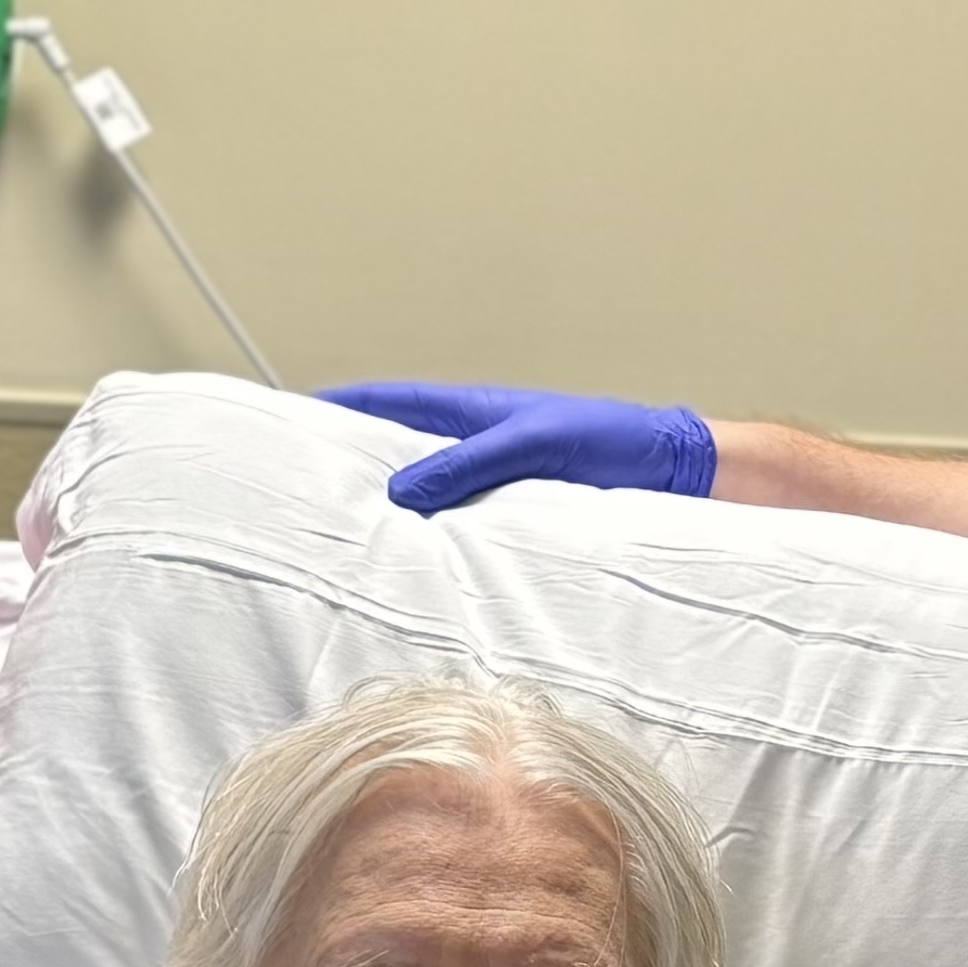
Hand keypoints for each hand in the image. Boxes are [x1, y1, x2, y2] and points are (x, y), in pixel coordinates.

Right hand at [329, 381, 718, 513]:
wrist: (671, 470)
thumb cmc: (612, 441)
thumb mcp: (535, 444)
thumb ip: (469, 464)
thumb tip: (401, 492)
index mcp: (474, 411)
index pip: (391, 402)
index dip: (344, 407)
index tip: (296, 418)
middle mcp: (476, 444)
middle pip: (399, 451)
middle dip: (354, 465)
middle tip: (305, 488)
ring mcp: (491, 481)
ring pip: (426, 494)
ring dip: (391, 511)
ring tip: (344, 536)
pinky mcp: (511, 515)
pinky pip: (458, 526)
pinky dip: (430, 540)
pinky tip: (411, 564)